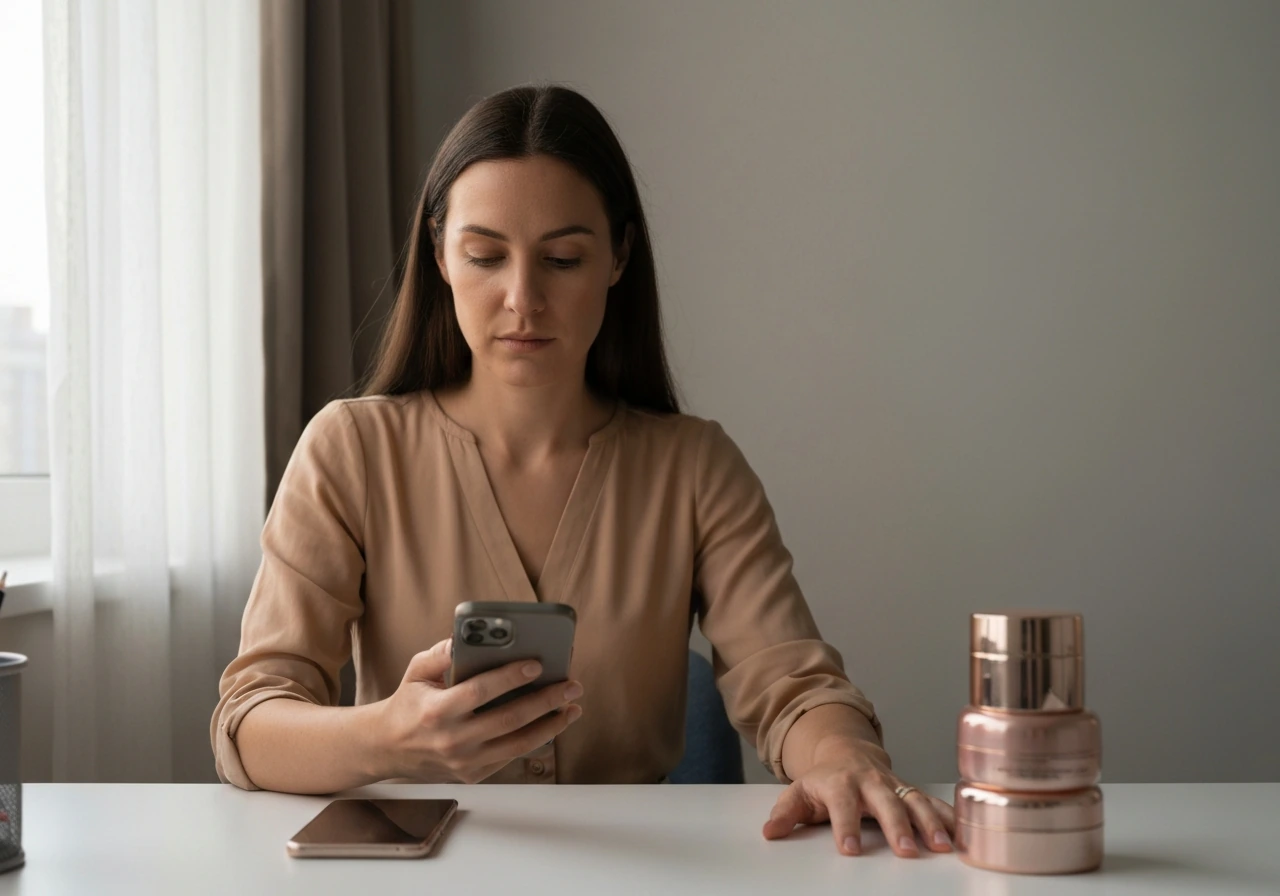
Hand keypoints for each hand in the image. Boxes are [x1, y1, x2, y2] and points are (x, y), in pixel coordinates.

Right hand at [374, 637, 583, 782]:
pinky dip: (535, 740)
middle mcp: (452, 739)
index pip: (480, 691)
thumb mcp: (416, 671)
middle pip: (509, 719)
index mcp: (437, 710)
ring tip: (572, 707)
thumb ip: (441, 653)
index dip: (510, 677)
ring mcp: (464, 762)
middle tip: (572, 686)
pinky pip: (510, 756)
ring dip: (551, 726)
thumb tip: (467, 636)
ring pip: (517, 744)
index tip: (537, 664)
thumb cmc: (409, 702)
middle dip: (546, 701)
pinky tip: (552, 723)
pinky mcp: (472, 774)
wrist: (387, 748)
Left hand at [762, 739, 955, 857]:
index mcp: (840, 783)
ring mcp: (893, 784)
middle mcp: (870, 781)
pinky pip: (933, 802)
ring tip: (941, 846)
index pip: (842, 805)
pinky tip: (962, 835)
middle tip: (904, 850)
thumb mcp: (799, 793)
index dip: (845, 827)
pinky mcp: (910, 790)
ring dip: (930, 823)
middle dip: (896, 825)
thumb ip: (786, 813)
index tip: (849, 850)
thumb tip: (770, 831)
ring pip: (914, 801)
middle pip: (885, 802)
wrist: (845, 753)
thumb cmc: (823, 780)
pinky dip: (950, 816)